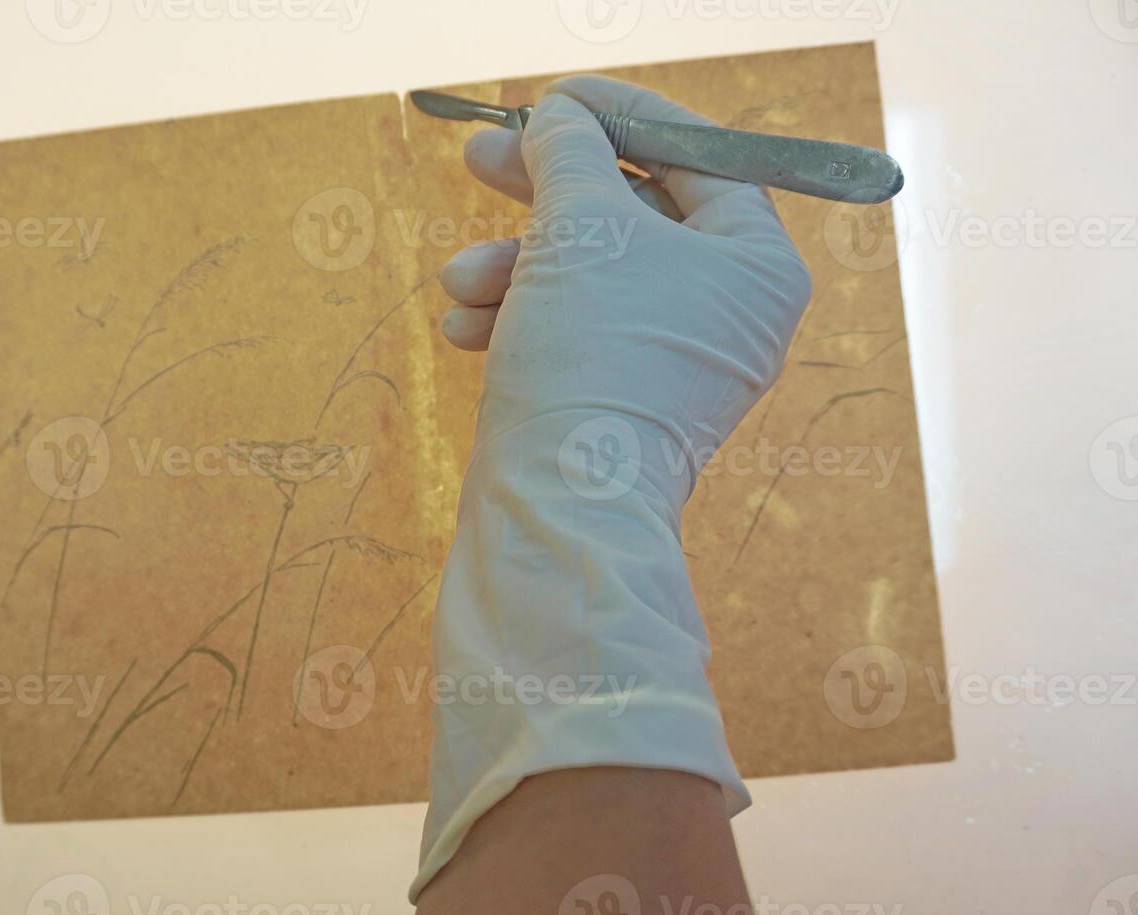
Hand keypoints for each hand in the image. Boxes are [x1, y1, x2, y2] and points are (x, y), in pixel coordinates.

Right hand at [439, 74, 812, 509]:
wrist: (558, 510)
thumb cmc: (591, 356)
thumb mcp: (581, 226)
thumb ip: (570, 154)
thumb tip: (559, 120)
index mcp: (757, 265)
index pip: (695, 158)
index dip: (618, 116)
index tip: (553, 100)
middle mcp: (727, 314)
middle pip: (632, 216)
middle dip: (545, 193)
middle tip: (480, 157)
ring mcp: (672, 363)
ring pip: (587, 277)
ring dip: (512, 267)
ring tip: (460, 280)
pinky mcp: (618, 401)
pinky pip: (571, 331)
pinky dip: (516, 319)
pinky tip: (465, 330)